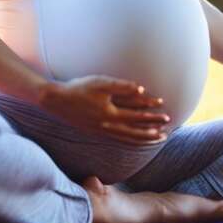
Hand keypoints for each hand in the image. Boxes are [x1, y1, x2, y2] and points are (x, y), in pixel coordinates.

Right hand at [38, 76, 171, 145]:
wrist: (56, 101)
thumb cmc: (78, 88)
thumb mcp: (100, 82)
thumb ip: (122, 86)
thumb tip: (141, 89)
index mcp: (110, 114)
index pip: (137, 116)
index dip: (152, 114)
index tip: (165, 112)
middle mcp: (107, 126)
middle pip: (135, 132)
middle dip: (152, 132)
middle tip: (166, 133)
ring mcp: (101, 131)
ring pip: (127, 139)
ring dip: (142, 139)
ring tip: (155, 139)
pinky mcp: (96, 131)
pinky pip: (118, 139)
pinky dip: (130, 140)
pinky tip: (134, 138)